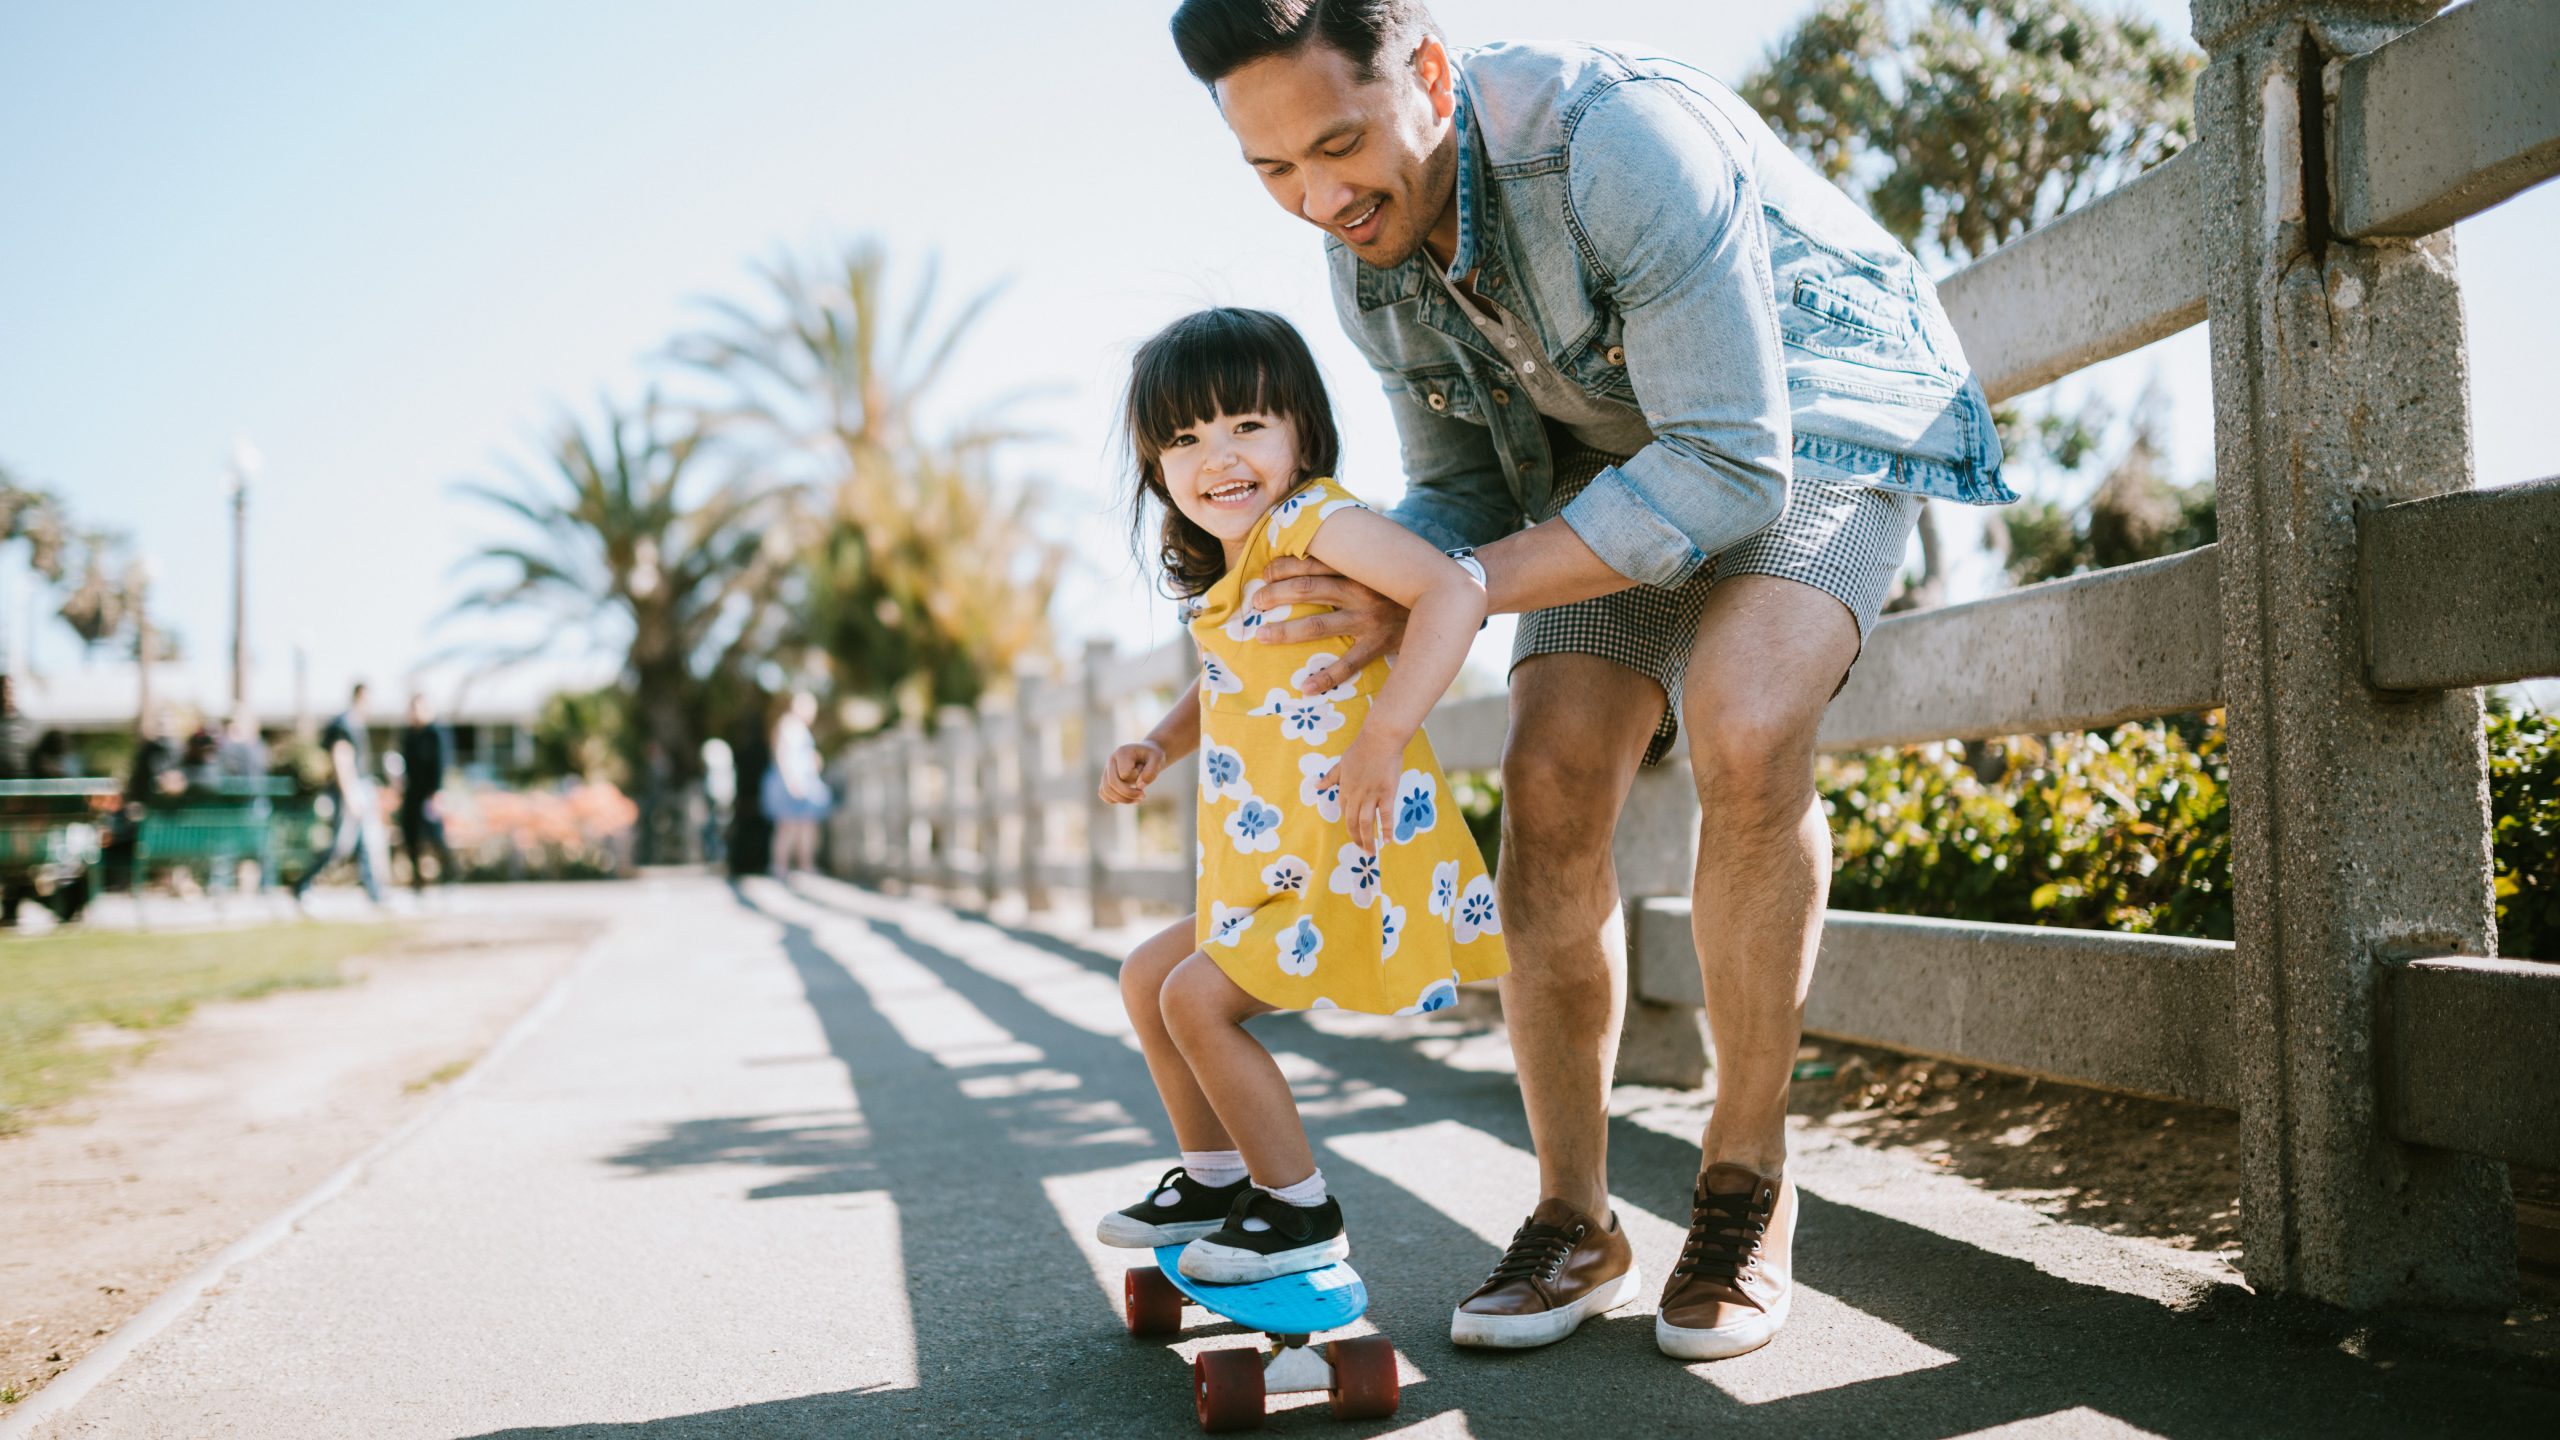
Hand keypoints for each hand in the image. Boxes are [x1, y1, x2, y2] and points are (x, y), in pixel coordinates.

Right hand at [1099, 741, 1166, 804]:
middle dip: (1129, 794)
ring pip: (1106, 790)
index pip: (1124, 773)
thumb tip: (1139, 786)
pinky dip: (1115, 800)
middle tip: (1143, 796)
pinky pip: (1104, 794)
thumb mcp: (1158, 759)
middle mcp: (1111, 760)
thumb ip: (1151, 771)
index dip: (1136, 778)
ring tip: (1138, 799)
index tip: (1145, 772)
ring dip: (1123, 799)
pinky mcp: (1106, 779)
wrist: (1147, 754)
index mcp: (1122, 752)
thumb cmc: (1152, 756)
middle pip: (1112, 783)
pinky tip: (1128, 799)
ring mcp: (1107, 770)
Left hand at [1253, 555, 1408, 694]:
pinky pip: (1349, 665)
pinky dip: (1326, 677)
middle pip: (1308, 590)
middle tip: (1255, 602)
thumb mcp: (1383, 560)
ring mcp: (1369, 620)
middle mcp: (1360, 592)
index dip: (1284, 567)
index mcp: (1359, 568)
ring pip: (1319, 626)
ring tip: (1262, 636)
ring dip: (1286, 631)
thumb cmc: (1405, 581)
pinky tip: (1306, 688)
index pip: (1313, 562)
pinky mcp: (1379, 645)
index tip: (1265, 573)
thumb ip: (1356, 554)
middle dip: (1276, 595)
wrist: (1447, 600)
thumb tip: (1322, 541)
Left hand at [1328, 733, 1403, 853]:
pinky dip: (1386, 830)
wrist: (1379, 739)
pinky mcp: (1386, 794)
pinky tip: (1387, 841)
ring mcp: (1371, 796)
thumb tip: (1316, 787)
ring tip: (1370, 852)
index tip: (1354, 833)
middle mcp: (1356, 795)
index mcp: (1345, 788)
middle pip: (1353, 822)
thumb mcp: (1341, 764)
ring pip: (1366, 823)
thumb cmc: (1362, 749)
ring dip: (1367, 840)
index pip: (1344, 811)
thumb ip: (1330, 778)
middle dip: (1356, 838)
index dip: (1348, 824)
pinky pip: (1386, 816)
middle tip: (1361, 850)